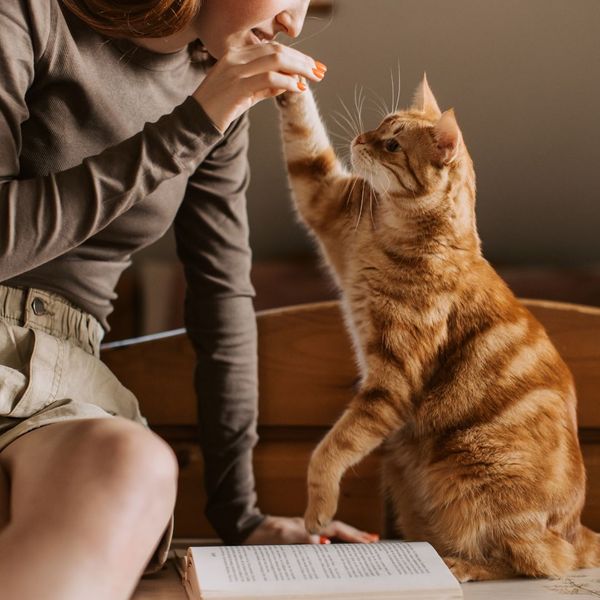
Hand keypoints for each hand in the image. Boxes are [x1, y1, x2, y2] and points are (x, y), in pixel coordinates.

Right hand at [192, 42, 325, 132]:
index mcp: (235, 54)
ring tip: (313, 78)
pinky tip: (298, 88)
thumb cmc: (221, 109)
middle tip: (319, 71)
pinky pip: (269, 79)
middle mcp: (235, 57)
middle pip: (277, 50)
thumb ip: (265, 87)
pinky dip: (288, 82)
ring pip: (275, 60)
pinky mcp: (238, 86)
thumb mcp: (245, 94)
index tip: (312, 65)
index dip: (295, 55)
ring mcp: (236, 70)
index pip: (271, 48)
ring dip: (299, 68)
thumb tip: (291, 83)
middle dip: (302, 60)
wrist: (197, 122)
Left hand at [243, 515, 379, 544]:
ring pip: (329, 535)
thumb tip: (324, 543)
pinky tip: (334, 550)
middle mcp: (308, 527)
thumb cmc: (261, 535)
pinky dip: (331, 545)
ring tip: (361, 545)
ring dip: (345, 540)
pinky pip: (320, 541)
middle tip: (373, 542)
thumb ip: (303, 538)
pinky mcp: (296, 539)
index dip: (354, 536)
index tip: (371, 541)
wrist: (244, 530)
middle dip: (356, 536)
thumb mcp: (282, 536)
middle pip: (337, 530)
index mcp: (309, 525)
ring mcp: (303, 532)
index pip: (337, 530)